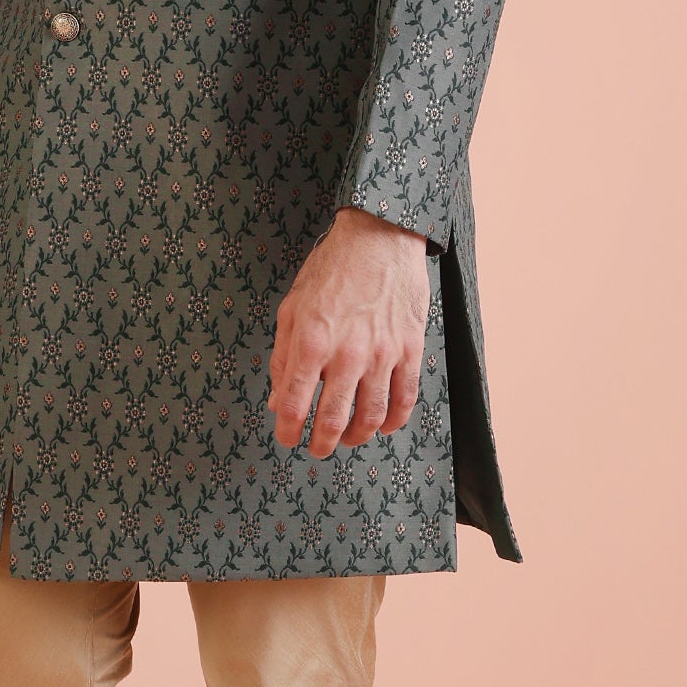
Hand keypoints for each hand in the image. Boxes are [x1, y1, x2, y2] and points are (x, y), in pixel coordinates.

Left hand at [269, 206, 432, 457]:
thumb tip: (276, 399)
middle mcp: (347, 353)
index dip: (286, 430)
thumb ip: (282, 357)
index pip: (293, 404)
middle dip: (321, 443)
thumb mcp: (292, 308)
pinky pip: (404, 398)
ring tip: (347, 439)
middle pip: (332, 419)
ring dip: (356, 437)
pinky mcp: (410, 350)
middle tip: (316, 448)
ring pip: (371, 417)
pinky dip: (393, 421)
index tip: (285, 437)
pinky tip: (383, 426)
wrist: (379, 238)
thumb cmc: (331, 270)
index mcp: (311, 341)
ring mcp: (382, 354)